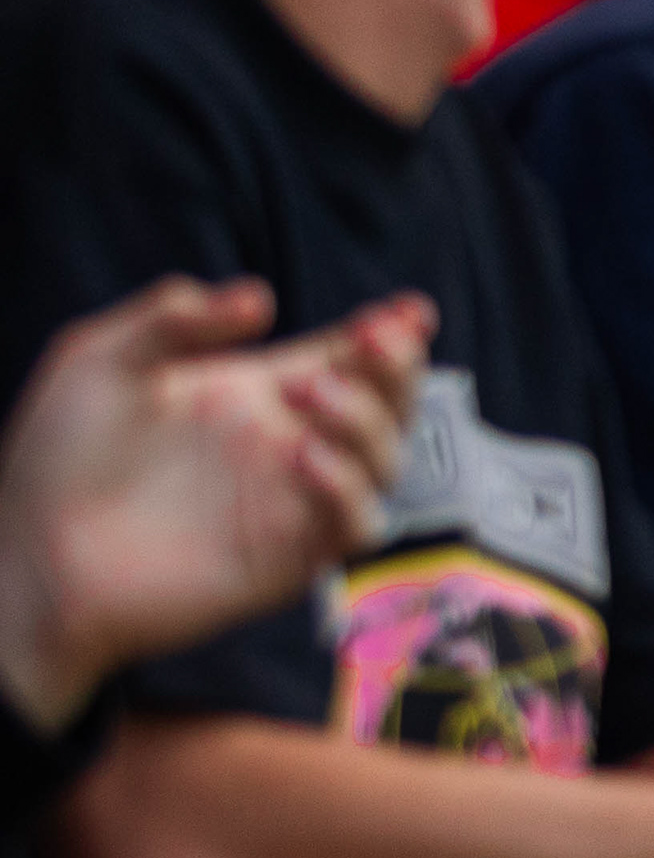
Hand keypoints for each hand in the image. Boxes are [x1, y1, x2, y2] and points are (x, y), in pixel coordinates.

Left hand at [0, 278, 431, 727]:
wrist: (30, 559)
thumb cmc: (56, 462)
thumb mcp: (99, 360)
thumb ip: (173, 318)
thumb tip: (261, 298)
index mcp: (252, 395)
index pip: (344, 359)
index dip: (390, 334)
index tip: (411, 311)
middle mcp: (285, 445)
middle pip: (384, 405)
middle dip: (397, 368)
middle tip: (375, 340)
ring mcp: (292, 503)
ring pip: (386, 461)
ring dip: (369, 419)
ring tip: (313, 395)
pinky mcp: (289, 558)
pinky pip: (356, 525)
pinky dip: (349, 489)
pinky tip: (305, 458)